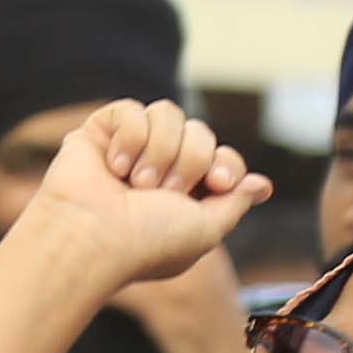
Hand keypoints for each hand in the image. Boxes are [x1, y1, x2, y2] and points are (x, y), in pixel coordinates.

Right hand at [0, 98, 263, 306]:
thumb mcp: (207, 229)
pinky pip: (131, 110)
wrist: (91, 237)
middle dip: (190, 160)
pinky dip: (130, 137)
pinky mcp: (98, 134)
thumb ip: (236, 204)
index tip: (219, 183)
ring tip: (136, 182)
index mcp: (182, 194)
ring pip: (168, 114)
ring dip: (159, 150)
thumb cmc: (145, 243)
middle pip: (200, 132)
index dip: (227, 163)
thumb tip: (261, 184)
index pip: (221, 156)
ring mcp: (127, 149)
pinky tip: (114, 166)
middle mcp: (156, 169)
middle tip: (163, 191)